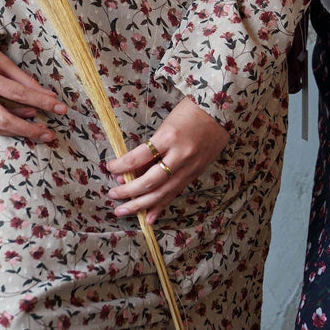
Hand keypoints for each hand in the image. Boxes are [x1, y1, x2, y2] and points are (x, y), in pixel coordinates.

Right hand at [0, 40, 67, 144]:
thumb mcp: (0, 58)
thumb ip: (23, 79)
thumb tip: (47, 95)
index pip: (17, 93)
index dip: (41, 102)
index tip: (60, 108)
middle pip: (4, 119)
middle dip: (29, 129)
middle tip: (49, 134)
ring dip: (18, 130)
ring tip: (38, 129)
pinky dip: (3, 124)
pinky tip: (19, 120)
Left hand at [106, 98, 228, 224]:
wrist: (220, 112)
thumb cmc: (189, 112)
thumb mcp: (166, 125)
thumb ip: (151, 148)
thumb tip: (131, 170)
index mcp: (169, 137)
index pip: (138, 157)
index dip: (121, 166)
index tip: (109, 168)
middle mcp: (180, 155)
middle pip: (150, 181)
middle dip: (129, 191)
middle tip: (113, 194)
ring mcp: (190, 167)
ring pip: (162, 192)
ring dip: (140, 204)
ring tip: (123, 211)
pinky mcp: (196, 173)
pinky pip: (175, 193)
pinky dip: (161, 206)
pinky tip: (149, 217)